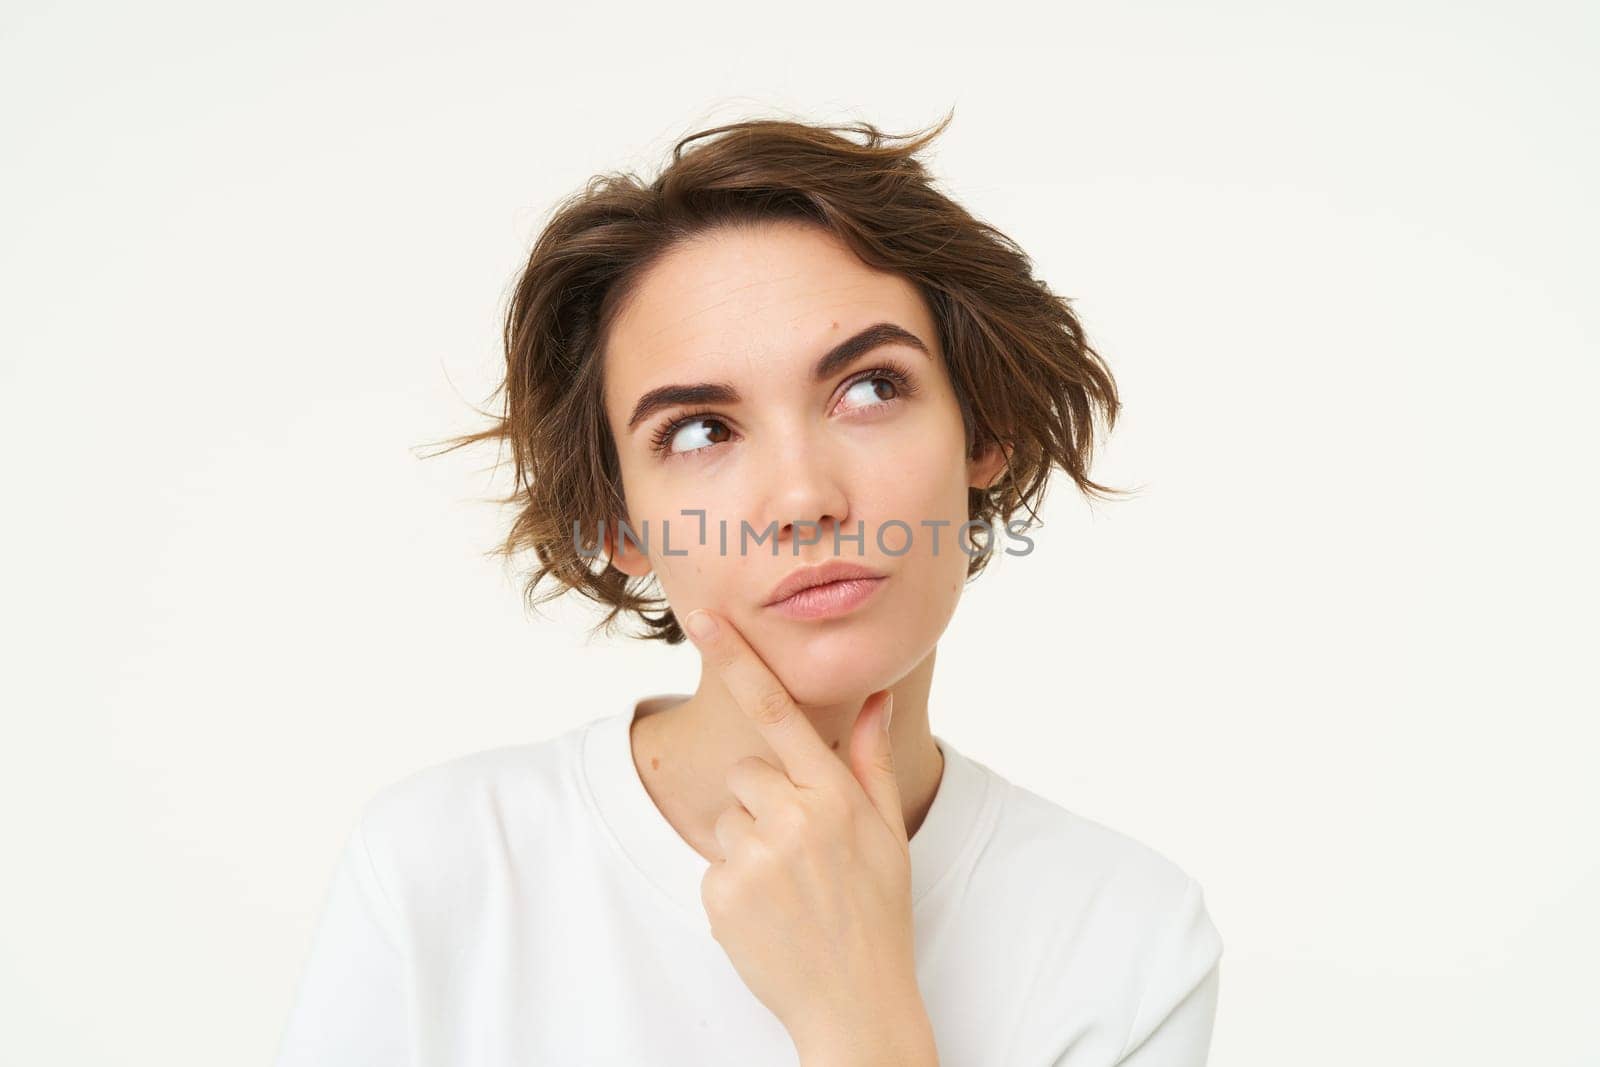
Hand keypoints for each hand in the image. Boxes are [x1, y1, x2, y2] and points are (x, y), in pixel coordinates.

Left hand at [680, 607, 934, 1061]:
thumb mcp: (887, 831)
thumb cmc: (878, 910)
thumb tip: (875, 696)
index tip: (702, 616)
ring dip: (749, 843)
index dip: (737, 659)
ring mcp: (754, 858)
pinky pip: (714, 863)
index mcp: (835, 795)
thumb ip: (870, 759)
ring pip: (727, 817)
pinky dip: (734, 883)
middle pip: (747, 771)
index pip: (778, 711)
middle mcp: (793, 818)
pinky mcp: (720, 893)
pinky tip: (769, 910)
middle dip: (765, 800)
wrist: (855, 1002)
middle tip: (802, 849)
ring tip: (788, 886)